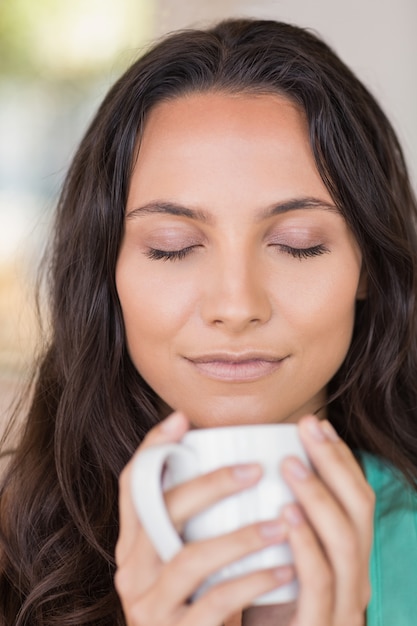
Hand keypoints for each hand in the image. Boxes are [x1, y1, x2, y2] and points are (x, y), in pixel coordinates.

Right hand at [115, 412, 294, 625]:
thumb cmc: (202, 601)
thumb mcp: (192, 558)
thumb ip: (198, 521)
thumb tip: (238, 460)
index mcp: (134, 544)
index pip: (131, 486)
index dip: (151, 449)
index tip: (181, 419)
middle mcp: (131, 571)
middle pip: (161, 512)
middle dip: (209, 484)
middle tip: (255, 469)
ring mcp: (148, 605)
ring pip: (190, 557)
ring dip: (241, 536)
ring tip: (283, 523)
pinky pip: (216, 601)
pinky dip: (254, 581)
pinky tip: (286, 569)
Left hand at [243, 416, 373, 625]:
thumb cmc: (261, 616)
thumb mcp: (273, 566)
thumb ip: (274, 529)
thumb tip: (253, 474)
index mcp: (346, 561)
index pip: (356, 501)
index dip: (341, 459)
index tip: (317, 424)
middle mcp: (354, 581)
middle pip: (360, 512)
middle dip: (334, 463)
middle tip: (308, 427)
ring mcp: (342, 608)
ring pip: (345, 543)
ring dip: (319, 497)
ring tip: (290, 463)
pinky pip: (320, 584)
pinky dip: (306, 545)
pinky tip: (285, 515)